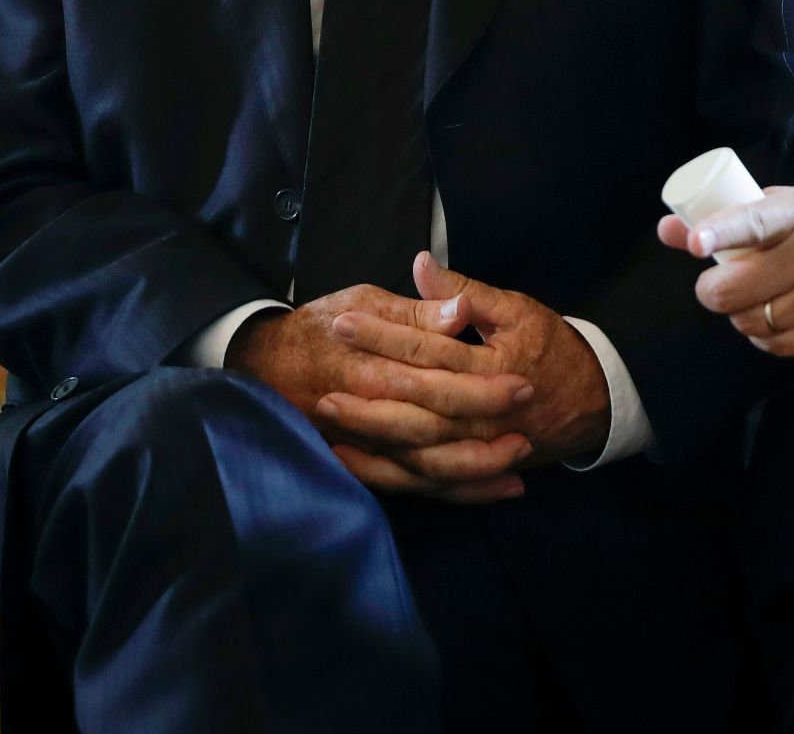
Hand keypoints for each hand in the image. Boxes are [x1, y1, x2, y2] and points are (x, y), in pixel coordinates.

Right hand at [228, 284, 533, 502]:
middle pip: (433, 433)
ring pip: (424, 470)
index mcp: (371, 366)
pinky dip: (455, 492)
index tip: (523, 381)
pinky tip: (494, 490)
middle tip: (528, 428)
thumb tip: (459, 312)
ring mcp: (365, 444)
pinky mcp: (366, 462)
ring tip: (518, 463)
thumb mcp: (364, 301)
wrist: (264, 363)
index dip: (481, 386)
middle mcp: (367, 412)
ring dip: (474, 472)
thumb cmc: (321, 324)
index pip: (435, 381)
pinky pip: (414, 486)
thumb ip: (415, 312)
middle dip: (484, 436)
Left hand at [312, 254, 611, 479]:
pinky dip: (385, 474)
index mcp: (493, 367)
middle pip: (416, 407)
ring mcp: (478, 448)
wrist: (591, 401)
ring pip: (416, 450)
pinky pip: (424, 480)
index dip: (384, 335)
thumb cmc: (551, 347)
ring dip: (370, 435)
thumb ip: (466, 292)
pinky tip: (349, 461)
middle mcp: (484, 415)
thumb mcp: (516, 309)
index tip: (344, 320)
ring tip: (328, 418)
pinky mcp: (472, 468)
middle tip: (323, 377)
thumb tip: (421, 264)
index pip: (428, 350)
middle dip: (366, 393)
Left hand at [657, 183, 793, 355]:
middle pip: (735, 290)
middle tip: (715, 286)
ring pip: (749, 323)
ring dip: (741, 314)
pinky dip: (765, 336)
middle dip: (713, 292)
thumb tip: (670, 229)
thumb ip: (737, 215)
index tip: (695, 243)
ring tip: (755, 299)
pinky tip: (777, 317)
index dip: (720, 233)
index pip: (754, 222)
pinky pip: (775, 346)